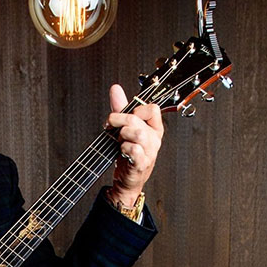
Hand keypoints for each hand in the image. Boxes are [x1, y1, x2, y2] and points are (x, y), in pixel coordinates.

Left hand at [105, 83, 163, 206]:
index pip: (152, 108)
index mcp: (154, 127)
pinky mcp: (141, 164)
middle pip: (137, 119)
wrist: (127, 178)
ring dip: (122, 135)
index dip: (135, 109)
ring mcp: (150, 152)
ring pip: (138, 134)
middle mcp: (154, 138)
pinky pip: (135, 151)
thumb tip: (115, 88)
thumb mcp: (125, 127)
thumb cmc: (128, 152)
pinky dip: (125, 149)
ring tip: (119, 141)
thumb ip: (121, 107)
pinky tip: (122, 151)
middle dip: (118, 120)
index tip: (125, 115)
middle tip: (112, 127)